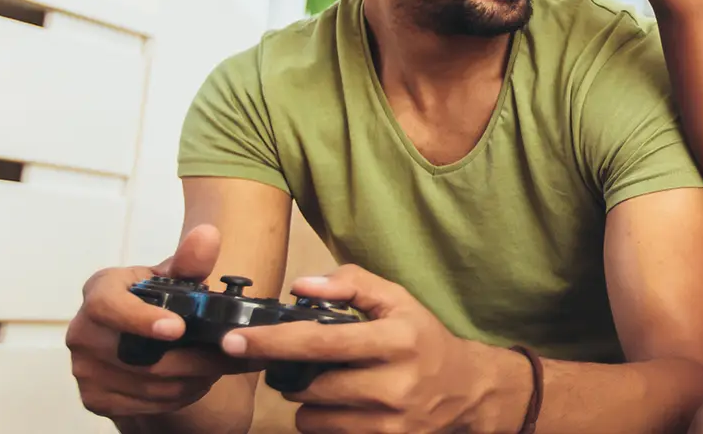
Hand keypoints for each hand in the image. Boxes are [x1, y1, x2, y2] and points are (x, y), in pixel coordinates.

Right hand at [66, 224, 254, 416]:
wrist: (132, 336)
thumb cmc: (152, 300)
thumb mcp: (170, 277)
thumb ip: (190, 261)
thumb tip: (208, 236)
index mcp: (99, 292)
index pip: (109, 306)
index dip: (141, 318)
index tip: (177, 328)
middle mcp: (83, 331)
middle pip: (141, 356)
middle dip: (196, 358)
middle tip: (233, 352)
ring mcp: (84, 368)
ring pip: (149, 385)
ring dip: (194, 379)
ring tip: (220, 365)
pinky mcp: (94, 398)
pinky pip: (145, 404)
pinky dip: (179, 396)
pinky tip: (196, 382)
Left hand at [222, 264, 521, 433]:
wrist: (466, 390)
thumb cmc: (422, 339)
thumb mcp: (398, 300)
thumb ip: (352, 283)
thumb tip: (302, 287)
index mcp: (397, 339)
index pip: (321, 343)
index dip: (273, 342)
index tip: (237, 341)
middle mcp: (394, 384)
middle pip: (309, 387)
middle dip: (293, 374)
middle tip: (302, 363)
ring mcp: (389, 423)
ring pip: (310, 417)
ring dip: (307, 400)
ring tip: (331, 384)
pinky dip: (323, 420)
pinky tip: (344, 406)